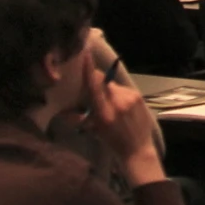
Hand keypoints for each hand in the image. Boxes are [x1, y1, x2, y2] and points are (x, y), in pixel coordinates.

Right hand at [82, 64, 164, 184]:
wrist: (137, 149)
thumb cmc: (112, 142)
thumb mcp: (94, 130)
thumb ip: (81, 116)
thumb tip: (65, 108)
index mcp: (104, 112)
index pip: (95, 86)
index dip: (89, 70)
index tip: (85, 55)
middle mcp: (118, 102)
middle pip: (104, 82)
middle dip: (97, 83)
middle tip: (92, 90)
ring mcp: (131, 98)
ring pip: (114, 86)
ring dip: (108, 90)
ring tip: (109, 103)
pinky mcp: (139, 96)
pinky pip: (124, 89)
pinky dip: (118, 94)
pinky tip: (120, 105)